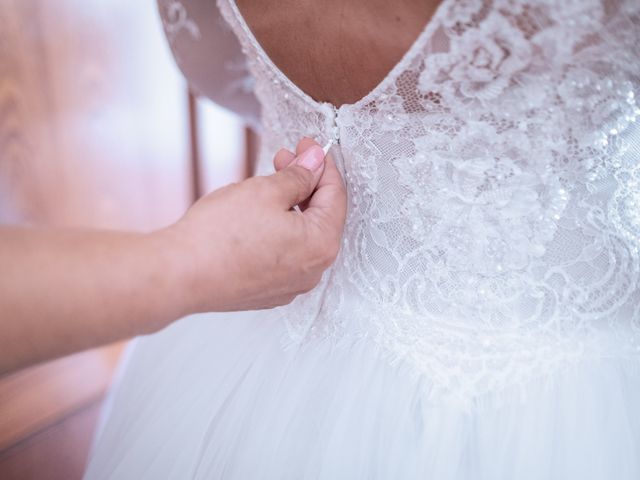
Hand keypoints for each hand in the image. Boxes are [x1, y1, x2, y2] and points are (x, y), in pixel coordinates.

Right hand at [161, 137, 346, 312]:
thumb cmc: (220, 236)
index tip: (309, 146)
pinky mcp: (269, 292)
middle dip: (305, 183)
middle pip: (320, 217)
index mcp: (321, 244)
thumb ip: (298, 175)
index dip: (322, 165)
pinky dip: (279, 230)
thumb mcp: (266, 190)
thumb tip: (315, 162)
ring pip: (301, 236)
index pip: (336, 196)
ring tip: (266, 184)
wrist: (179, 276)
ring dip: (291, 206)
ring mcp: (291, 285)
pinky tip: (258, 215)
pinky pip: (284, 254)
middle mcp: (312, 271)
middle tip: (284, 158)